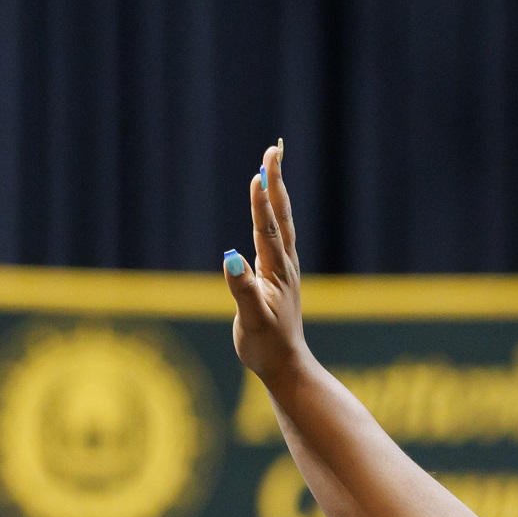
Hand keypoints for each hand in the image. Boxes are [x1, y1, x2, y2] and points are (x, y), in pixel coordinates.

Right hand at [226, 141, 307, 387]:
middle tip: (274, 149)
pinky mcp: (279, 276)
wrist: (286, 366)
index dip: (261, 202)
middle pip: (280, 216)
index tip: (258, 173)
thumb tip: (231, 258)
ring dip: (276, 192)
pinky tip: (269, 209)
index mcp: (276, 272)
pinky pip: (277, 235)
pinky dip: (273, 214)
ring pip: (281, 222)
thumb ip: (242, 289)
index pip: (267, 229)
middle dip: (275, 181)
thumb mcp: (251, 320)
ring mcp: (283, 269)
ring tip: (272, 165)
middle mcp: (283, 265)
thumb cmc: (266, 347)